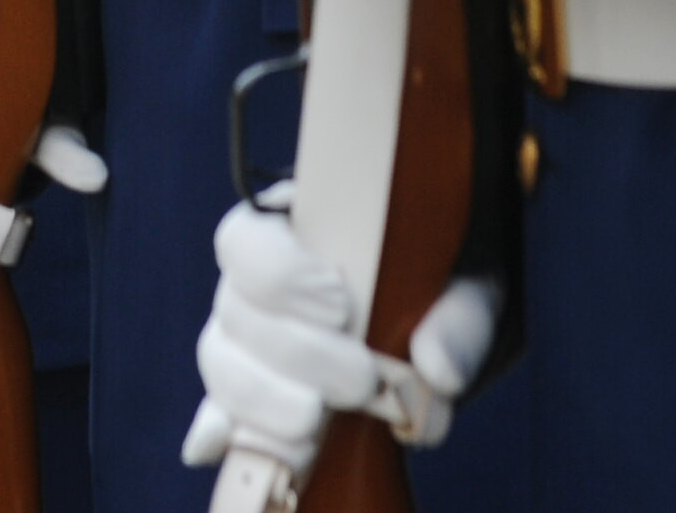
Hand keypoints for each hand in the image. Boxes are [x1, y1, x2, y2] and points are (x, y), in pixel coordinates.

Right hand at [181, 199, 496, 471]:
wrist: (429, 333)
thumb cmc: (435, 292)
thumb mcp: (459, 292)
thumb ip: (455, 323)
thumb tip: (439, 373)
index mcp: (291, 231)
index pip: (245, 239)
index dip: (281, 274)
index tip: (341, 305)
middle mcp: (251, 286)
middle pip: (234, 311)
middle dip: (296, 353)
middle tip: (361, 379)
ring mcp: (241, 345)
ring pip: (222, 366)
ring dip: (266, 402)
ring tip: (318, 424)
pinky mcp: (244, 402)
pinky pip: (215, 417)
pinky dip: (219, 433)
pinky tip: (224, 444)